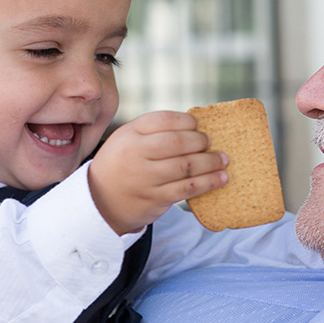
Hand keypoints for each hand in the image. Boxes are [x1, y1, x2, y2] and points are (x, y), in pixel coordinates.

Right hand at [88, 111, 228, 233]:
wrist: (100, 202)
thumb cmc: (122, 165)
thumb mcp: (126, 140)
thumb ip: (153, 131)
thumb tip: (194, 125)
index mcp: (129, 134)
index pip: (163, 120)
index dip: (186, 121)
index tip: (197, 125)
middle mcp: (136, 154)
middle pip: (178, 142)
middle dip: (200, 141)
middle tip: (209, 143)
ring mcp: (146, 178)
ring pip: (187, 166)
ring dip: (211, 162)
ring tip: (223, 160)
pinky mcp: (156, 199)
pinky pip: (188, 188)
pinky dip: (209, 182)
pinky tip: (221, 178)